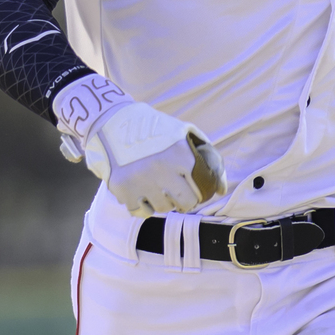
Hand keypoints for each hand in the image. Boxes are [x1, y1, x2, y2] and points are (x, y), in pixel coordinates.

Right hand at [87, 101, 226, 215]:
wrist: (112, 122)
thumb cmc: (155, 129)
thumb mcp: (185, 133)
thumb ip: (209, 158)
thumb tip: (222, 190)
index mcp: (181, 155)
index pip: (200, 190)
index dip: (199, 191)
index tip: (193, 188)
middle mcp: (162, 170)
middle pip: (184, 204)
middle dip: (184, 201)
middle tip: (178, 193)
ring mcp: (141, 181)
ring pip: (163, 208)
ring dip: (163, 201)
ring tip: (158, 187)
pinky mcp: (123, 189)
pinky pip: (141, 212)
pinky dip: (144, 206)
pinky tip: (142, 192)